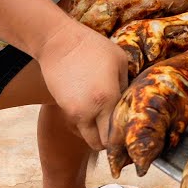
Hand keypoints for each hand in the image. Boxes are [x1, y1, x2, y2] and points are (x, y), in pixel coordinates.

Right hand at [36, 23, 129, 149]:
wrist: (59, 42)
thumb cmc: (93, 48)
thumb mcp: (120, 62)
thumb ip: (126, 87)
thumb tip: (128, 104)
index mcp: (107, 99)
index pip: (115, 136)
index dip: (123, 138)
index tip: (128, 133)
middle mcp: (89, 111)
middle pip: (100, 144)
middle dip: (109, 142)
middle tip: (117, 130)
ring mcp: (74, 112)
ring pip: (87, 137)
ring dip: (96, 134)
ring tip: (104, 119)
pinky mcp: (63, 108)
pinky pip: (78, 125)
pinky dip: (86, 123)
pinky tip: (92, 108)